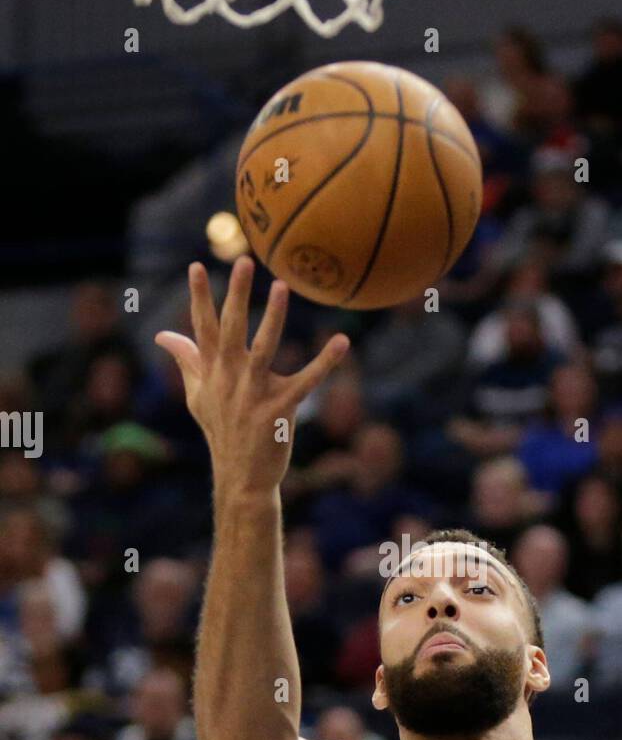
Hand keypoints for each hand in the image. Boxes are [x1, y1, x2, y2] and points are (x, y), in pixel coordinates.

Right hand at [155, 258, 349, 498]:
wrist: (240, 476)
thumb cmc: (221, 431)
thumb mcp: (197, 395)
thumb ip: (186, 360)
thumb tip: (162, 335)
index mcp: (212, 372)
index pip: (202, 328)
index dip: (199, 297)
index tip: (196, 266)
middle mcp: (230, 379)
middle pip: (231, 330)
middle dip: (236, 296)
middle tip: (244, 262)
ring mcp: (254, 394)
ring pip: (263, 348)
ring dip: (273, 317)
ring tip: (282, 287)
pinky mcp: (280, 409)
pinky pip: (306, 381)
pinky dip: (325, 362)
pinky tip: (341, 341)